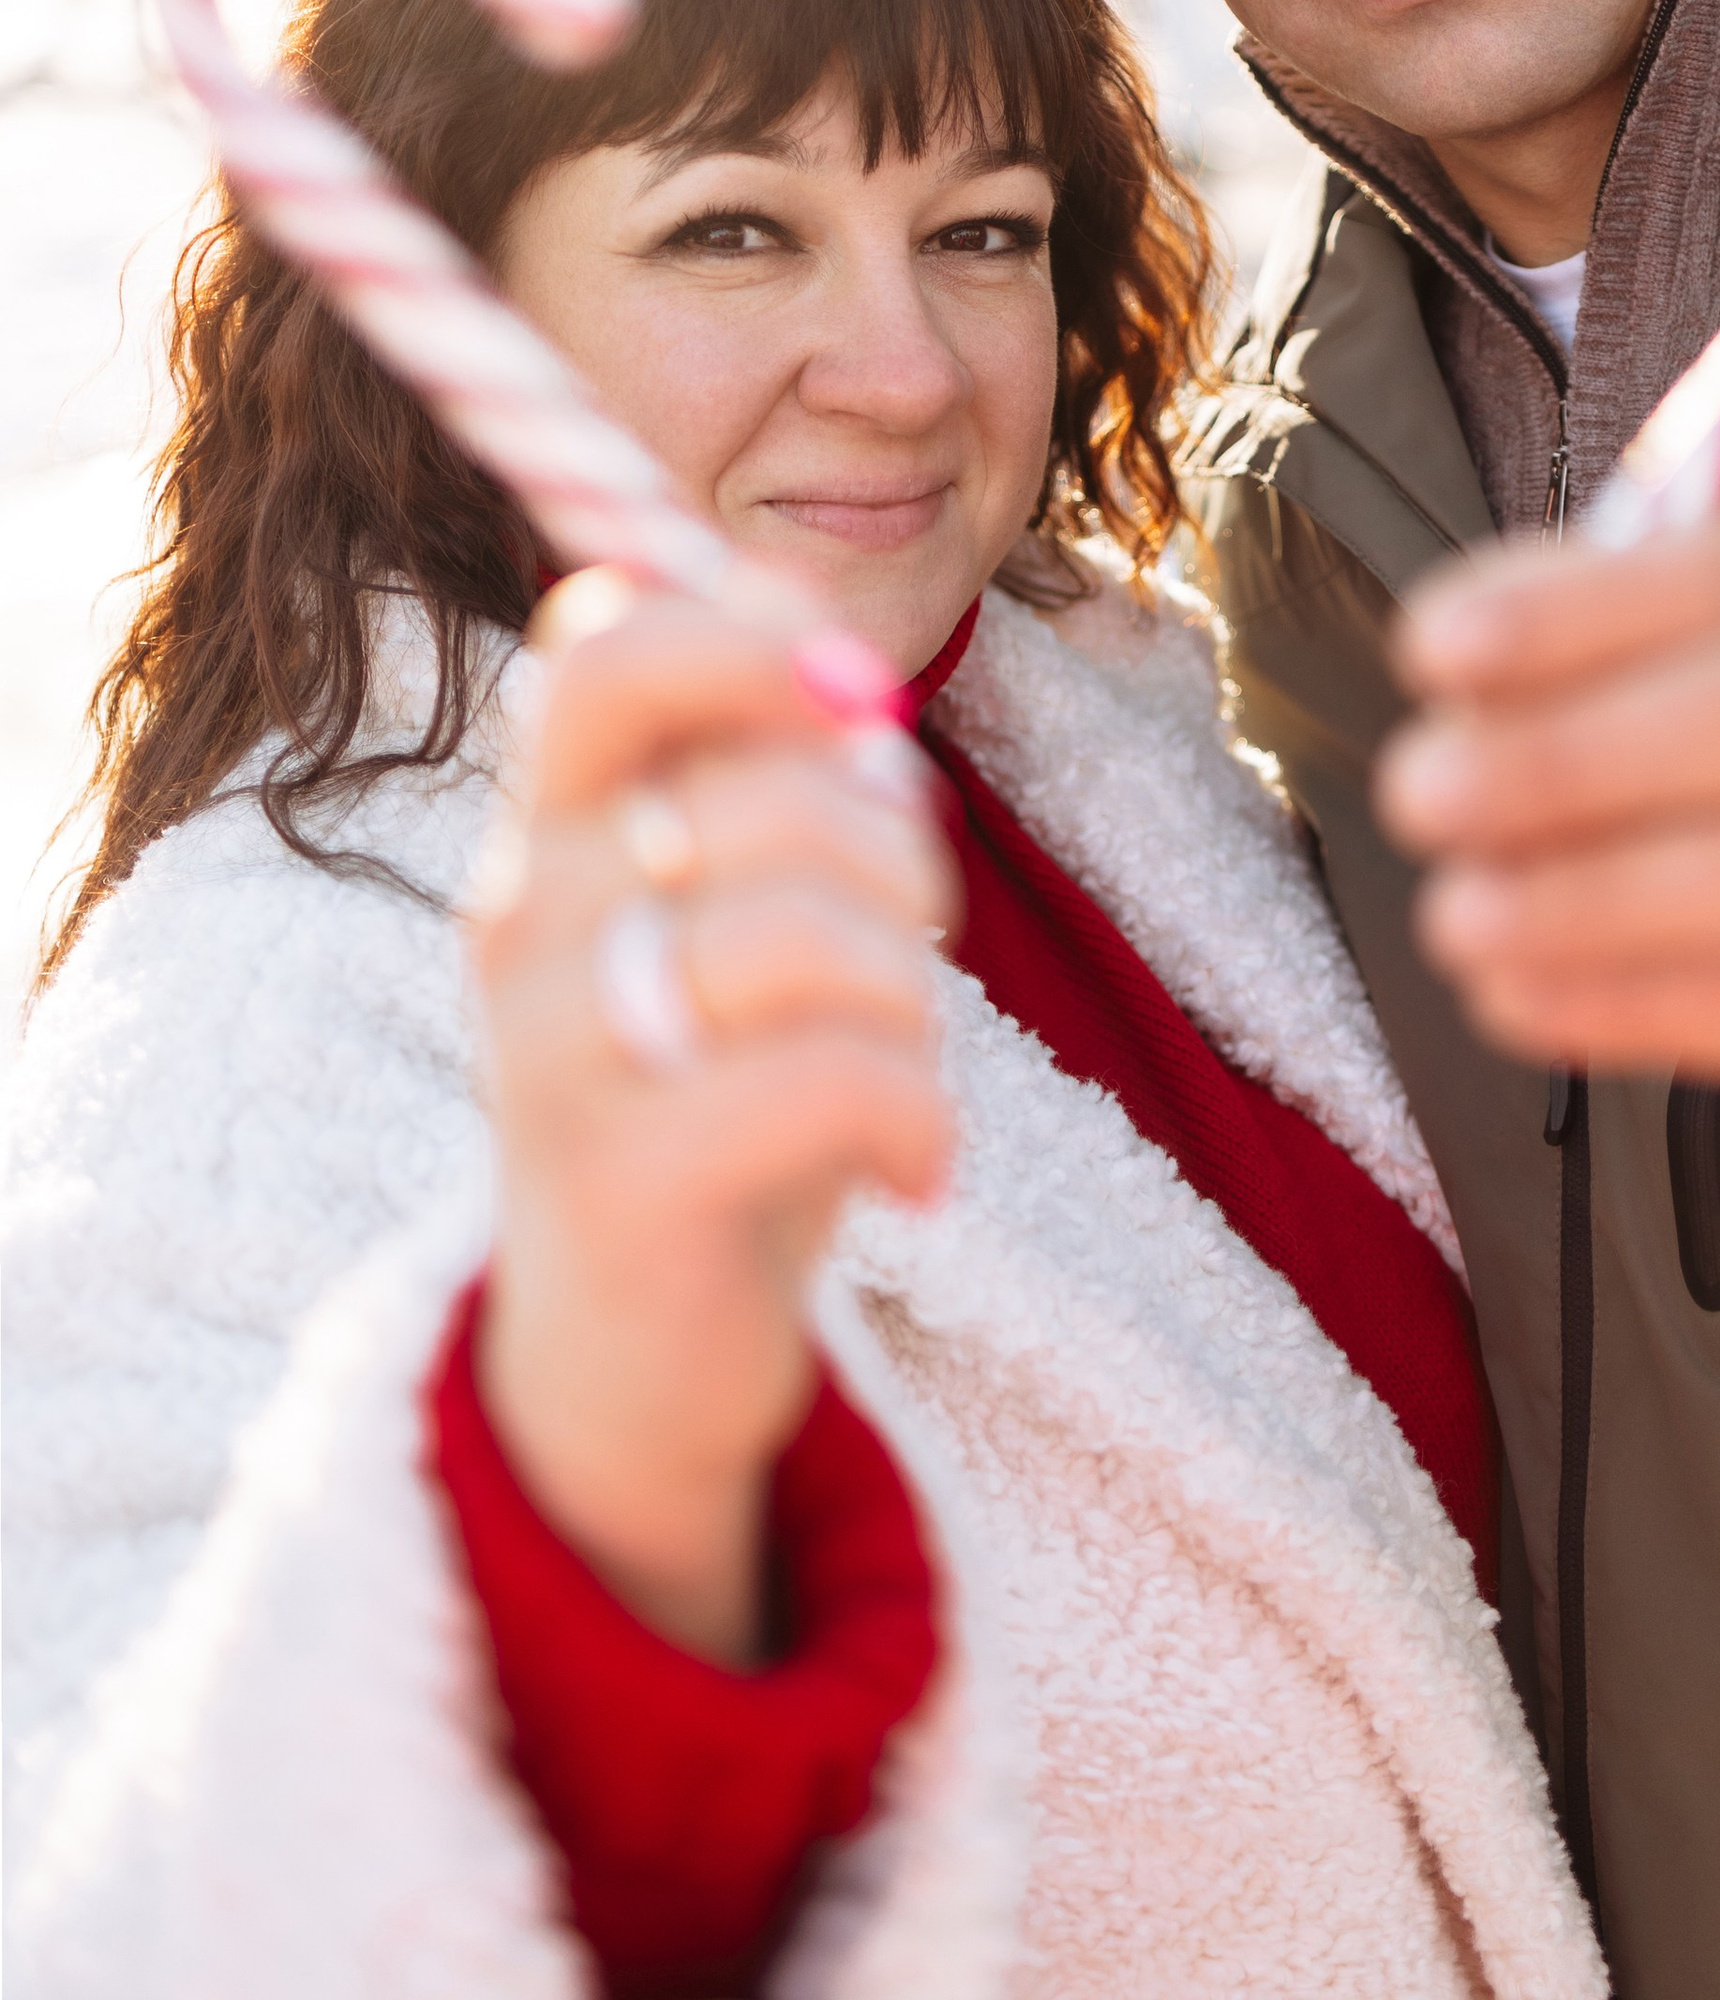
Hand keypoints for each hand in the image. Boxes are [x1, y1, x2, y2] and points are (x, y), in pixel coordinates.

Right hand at [471, 579, 955, 1662]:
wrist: (632, 1360)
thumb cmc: (717, 1098)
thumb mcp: (736, 914)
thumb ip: (770, 773)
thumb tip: (833, 655)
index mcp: (549, 831)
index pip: (605, 650)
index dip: (752, 639)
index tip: (850, 702)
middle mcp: (524, 924)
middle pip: (754, 791)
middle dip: (894, 851)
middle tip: (914, 937)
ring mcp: (556, 1056)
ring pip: (803, 932)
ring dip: (911, 993)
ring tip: (903, 1058)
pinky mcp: (619, 1183)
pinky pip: (830, 1078)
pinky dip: (916, 1118)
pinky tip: (913, 1169)